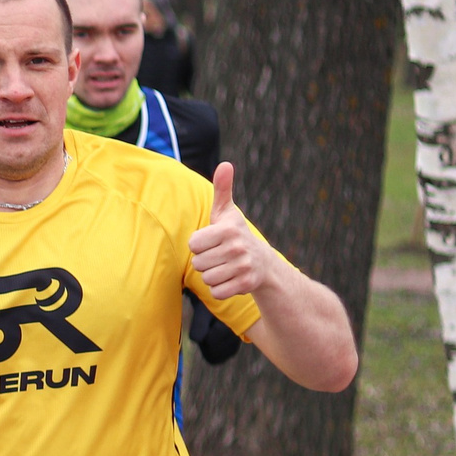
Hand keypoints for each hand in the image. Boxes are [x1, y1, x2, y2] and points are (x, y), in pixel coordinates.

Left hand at [188, 162, 274, 302]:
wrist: (263, 263)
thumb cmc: (236, 235)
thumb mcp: (227, 213)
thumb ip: (222, 189)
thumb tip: (225, 164)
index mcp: (228, 229)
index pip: (193, 245)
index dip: (199, 245)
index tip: (213, 241)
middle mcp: (238, 247)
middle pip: (198, 263)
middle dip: (206, 261)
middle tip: (221, 256)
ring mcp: (244, 267)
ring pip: (206, 278)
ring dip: (212, 275)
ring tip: (226, 266)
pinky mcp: (246, 284)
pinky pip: (216, 292)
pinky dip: (220, 289)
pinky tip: (231, 279)